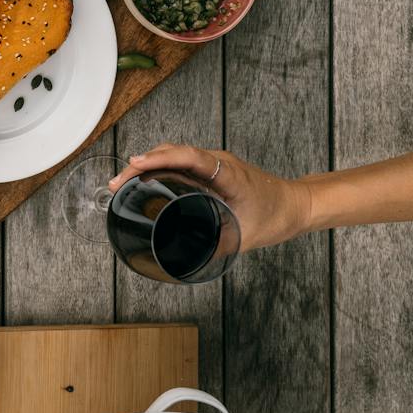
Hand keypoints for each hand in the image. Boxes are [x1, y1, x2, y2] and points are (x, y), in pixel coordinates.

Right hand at [108, 144, 312, 252]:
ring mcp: (213, 163)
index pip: (189, 157)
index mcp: (227, 173)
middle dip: (141, 164)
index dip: (161, 158)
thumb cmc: (275, 216)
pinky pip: (179, 162)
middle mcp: (217, 162)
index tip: (136, 163)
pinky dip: (158, 168)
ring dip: (146, 165)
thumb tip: (184, 260)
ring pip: (173, 154)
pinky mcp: (210, 170)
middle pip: (173, 152)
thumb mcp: (243, 236)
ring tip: (122, 183)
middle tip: (117, 184)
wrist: (295, 205)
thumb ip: (215, 245)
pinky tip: (143, 181)